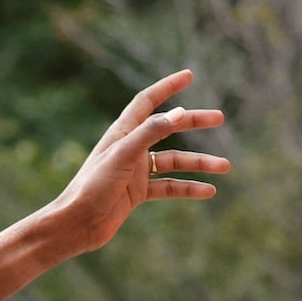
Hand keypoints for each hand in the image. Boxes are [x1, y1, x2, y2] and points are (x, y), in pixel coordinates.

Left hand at [42, 70, 228, 257]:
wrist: (76, 224)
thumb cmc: (92, 187)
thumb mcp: (123, 155)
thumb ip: (149, 133)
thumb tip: (179, 112)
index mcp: (121, 133)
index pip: (146, 102)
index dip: (166, 87)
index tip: (188, 75)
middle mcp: (130, 148)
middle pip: (167, 128)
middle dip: (193, 121)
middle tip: (219, 118)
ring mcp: (135, 171)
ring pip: (174, 161)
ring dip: (199, 163)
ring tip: (225, 166)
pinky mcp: (137, 193)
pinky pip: (169, 187)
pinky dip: (188, 188)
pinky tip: (209, 191)